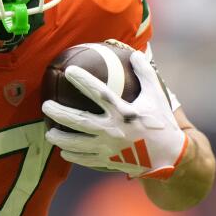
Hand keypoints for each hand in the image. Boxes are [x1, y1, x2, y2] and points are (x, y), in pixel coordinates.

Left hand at [43, 51, 188, 179]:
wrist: (169, 157)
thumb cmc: (161, 123)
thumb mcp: (157, 96)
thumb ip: (146, 74)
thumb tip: (135, 53)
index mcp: (124, 112)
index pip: (99, 93)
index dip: (83, 81)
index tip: (69, 72)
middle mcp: (113, 130)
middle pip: (80, 121)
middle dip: (60, 113)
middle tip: (45, 105)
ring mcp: (109, 148)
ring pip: (78, 144)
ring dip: (61, 138)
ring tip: (49, 132)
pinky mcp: (109, 162)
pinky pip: (86, 160)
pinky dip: (73, 155)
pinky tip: (63, 151)